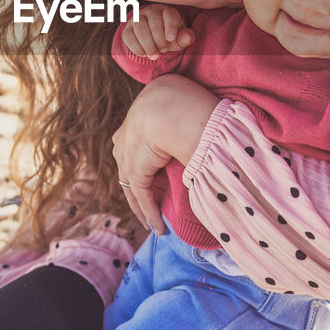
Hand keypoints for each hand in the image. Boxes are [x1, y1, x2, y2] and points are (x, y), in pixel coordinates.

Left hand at [112, 74, 219, 233]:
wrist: (170, 106)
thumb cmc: (183, 100)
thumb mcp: (179, 103)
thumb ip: (183, 113)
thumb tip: (204, 120)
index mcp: (134, 120)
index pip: (130, 144)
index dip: (139, 160)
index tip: (150, 171)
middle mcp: (125, 139)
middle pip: (128, 169)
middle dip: (138, 188)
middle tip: (149, 204)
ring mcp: (127, 157)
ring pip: (134, 188)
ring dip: (144, 209)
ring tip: (154, 224)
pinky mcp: (135, 172)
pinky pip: (143, 198)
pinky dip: (151, 214)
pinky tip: (159, 228)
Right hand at [122, 4, 193, 58]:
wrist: (155, 39)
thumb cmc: (170, 37)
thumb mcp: (180, 39)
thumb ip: (186, 38)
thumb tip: (188, 37)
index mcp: (167, 11)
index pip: (169, 15)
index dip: (170, 27)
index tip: (171, 39)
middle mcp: (152, 11)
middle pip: (154, 23)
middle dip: (159, 41)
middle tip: (163, 50)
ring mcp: (138, 18)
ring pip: (140, 28)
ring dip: (148, 45)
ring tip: (154, 55)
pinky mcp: (128, 28)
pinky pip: (129, 37)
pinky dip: (137, 48)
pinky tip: (144, 53)